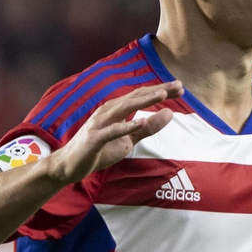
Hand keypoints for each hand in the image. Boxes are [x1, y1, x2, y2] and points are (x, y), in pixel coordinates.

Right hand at [47, 83, 183, 185]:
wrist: (70, 165)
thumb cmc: (99, 150)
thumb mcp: (129, 140)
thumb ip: (148, 128)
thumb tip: (169, 114)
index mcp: (117, 109)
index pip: (142, 96)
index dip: (161, 91)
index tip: (180, 88)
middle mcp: (108, 111)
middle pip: (136, 97)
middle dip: (157, 90)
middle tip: (178, 86)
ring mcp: (100, 123)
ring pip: (124, 108)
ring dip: (143, 101)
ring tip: (162, 95)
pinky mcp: (95, 138)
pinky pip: (112, 131)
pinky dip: (126, 126)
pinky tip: (140, 123)